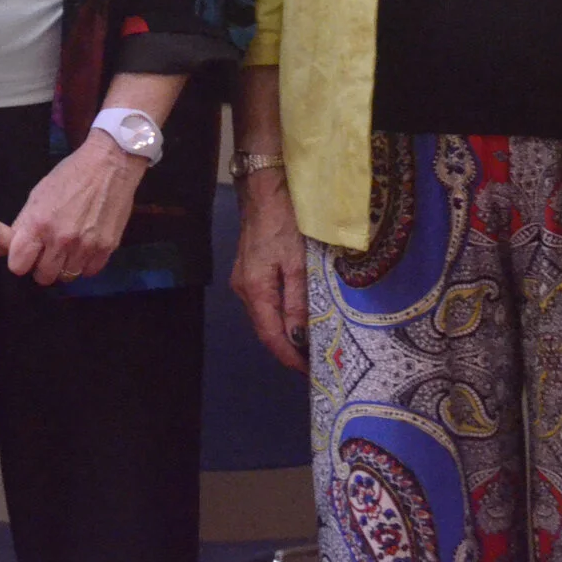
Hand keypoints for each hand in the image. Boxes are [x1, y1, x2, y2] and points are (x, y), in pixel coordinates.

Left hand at [4, 133, 145, 286]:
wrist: (109, 164)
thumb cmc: (69, 175)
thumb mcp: (38, 195)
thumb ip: (21, 224)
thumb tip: (0, 249)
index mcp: (38, 223)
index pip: (18, 265)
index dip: (20, 262)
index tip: (26, 255)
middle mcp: (60, 239)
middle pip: (43, 276)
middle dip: (41, 267)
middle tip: (47, 253)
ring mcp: (85, 246)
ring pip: (67, 277)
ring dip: (64, 266)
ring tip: (67, 249)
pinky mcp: (107, 248)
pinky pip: (90, 272)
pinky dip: (85, 265)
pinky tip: (84, 249)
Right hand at [231, 170, 308, 370]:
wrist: (266, 188)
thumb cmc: (285, 222)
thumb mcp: (298, 262)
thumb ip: (298, 301)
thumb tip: (298, 338)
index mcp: (254, 290)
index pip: (270, 335)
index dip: (288, 358)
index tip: (310, 374)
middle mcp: (243, 289)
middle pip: (266, 328)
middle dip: (289, 349)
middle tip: (317, 362)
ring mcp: (244, 279)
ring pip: (266, 316)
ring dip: (286, 333)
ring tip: (313, 344)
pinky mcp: (251, 270)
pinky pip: (266, 302)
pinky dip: (282, 315)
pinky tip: (299, 317)